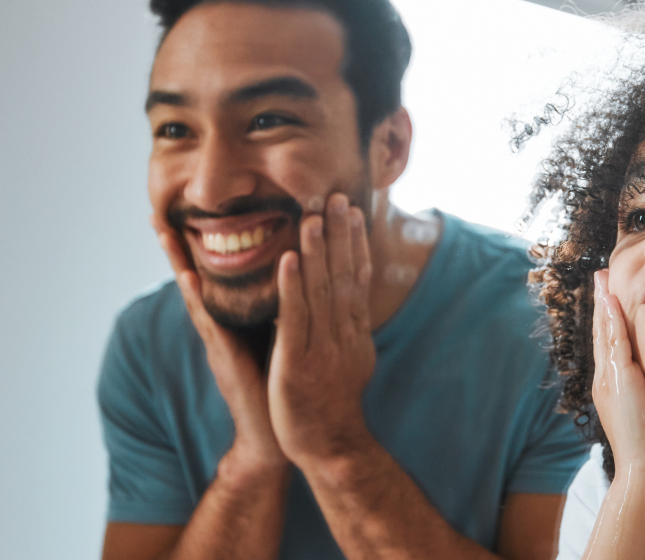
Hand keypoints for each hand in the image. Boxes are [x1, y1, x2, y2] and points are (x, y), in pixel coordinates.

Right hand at [154, 219, 285, 472]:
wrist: (278, 434)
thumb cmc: (282, 385)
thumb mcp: (280, 340)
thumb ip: (278, 312)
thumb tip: (293, 280)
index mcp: (235, 321)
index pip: (218, 277)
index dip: (202, 248)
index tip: (185, 216)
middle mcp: (221, 327)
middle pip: (196, 279)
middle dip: (177, 248)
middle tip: (157, 213)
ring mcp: (219, 342)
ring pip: (196, 294)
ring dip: (178, 263)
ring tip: (164, 232)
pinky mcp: (225, 357)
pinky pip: (211, 323)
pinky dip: (199, 300)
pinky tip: (188, 278)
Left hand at [268, 193, 376, 466]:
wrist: (329, 446)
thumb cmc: (332, 405)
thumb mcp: (351, 361)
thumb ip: (348, 330)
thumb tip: (353, 305)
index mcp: (353, 331)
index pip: (357, 277)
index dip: (355, 242)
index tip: (353, 210)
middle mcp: (343, 333)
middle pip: (343, 275)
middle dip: (340, 234)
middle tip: (337, 197)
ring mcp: (322, 347)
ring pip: (321, 290)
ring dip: (317, 250)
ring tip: (313, 216)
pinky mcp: (298, 361)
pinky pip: (295, 317)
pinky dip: (292, 286)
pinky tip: (287, 259)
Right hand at [591, 269, 644, 479]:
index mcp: (620, 387)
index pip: (617, 344)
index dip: (615, 319)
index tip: (616, 295)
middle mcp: (609, 380)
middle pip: (605, 332)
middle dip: (604, 303)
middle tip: (601, 275)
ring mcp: (609, 380)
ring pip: (605, 332)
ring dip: (604, 303)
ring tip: (602, 277)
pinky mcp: (616, 381)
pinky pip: (613, 342)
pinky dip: (611, 319)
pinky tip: (611, 299)